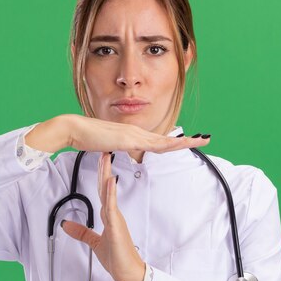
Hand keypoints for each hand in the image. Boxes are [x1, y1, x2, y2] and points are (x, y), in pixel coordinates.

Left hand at [60, 151, 144, 280]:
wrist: (129, 272)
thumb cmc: (117, 258)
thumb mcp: (94, 242)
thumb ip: (82, 232)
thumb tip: (66, 225)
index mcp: (109, 216)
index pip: (103, 192)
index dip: (100, 176)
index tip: (100, 161)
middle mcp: (113, 214)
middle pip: (106, 188)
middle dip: (103, 169)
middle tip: (103, 151)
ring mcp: (116, 219)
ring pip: (109, 193)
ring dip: (106, 176)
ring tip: (106, 159)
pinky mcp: (117, 227)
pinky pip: (112, 207)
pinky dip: (110, 194)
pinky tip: (109, 182)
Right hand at [66, 114, 209, 153]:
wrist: (74, 129)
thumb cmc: (86, 137)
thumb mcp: (106, 145)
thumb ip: (114, 148)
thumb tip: (115, 151)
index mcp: (132, 135)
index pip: (158, 141)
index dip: (174, 142)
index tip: (188, 142)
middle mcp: (136, 132)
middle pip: (166, 139)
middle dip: (187, 140)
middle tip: (205, 139)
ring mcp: (133, 134)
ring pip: (163, 141)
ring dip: (183, 141)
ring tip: (200, 141)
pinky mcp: (127, 139)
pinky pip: (152, 144)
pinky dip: (168, 144)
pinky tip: (178, 145)